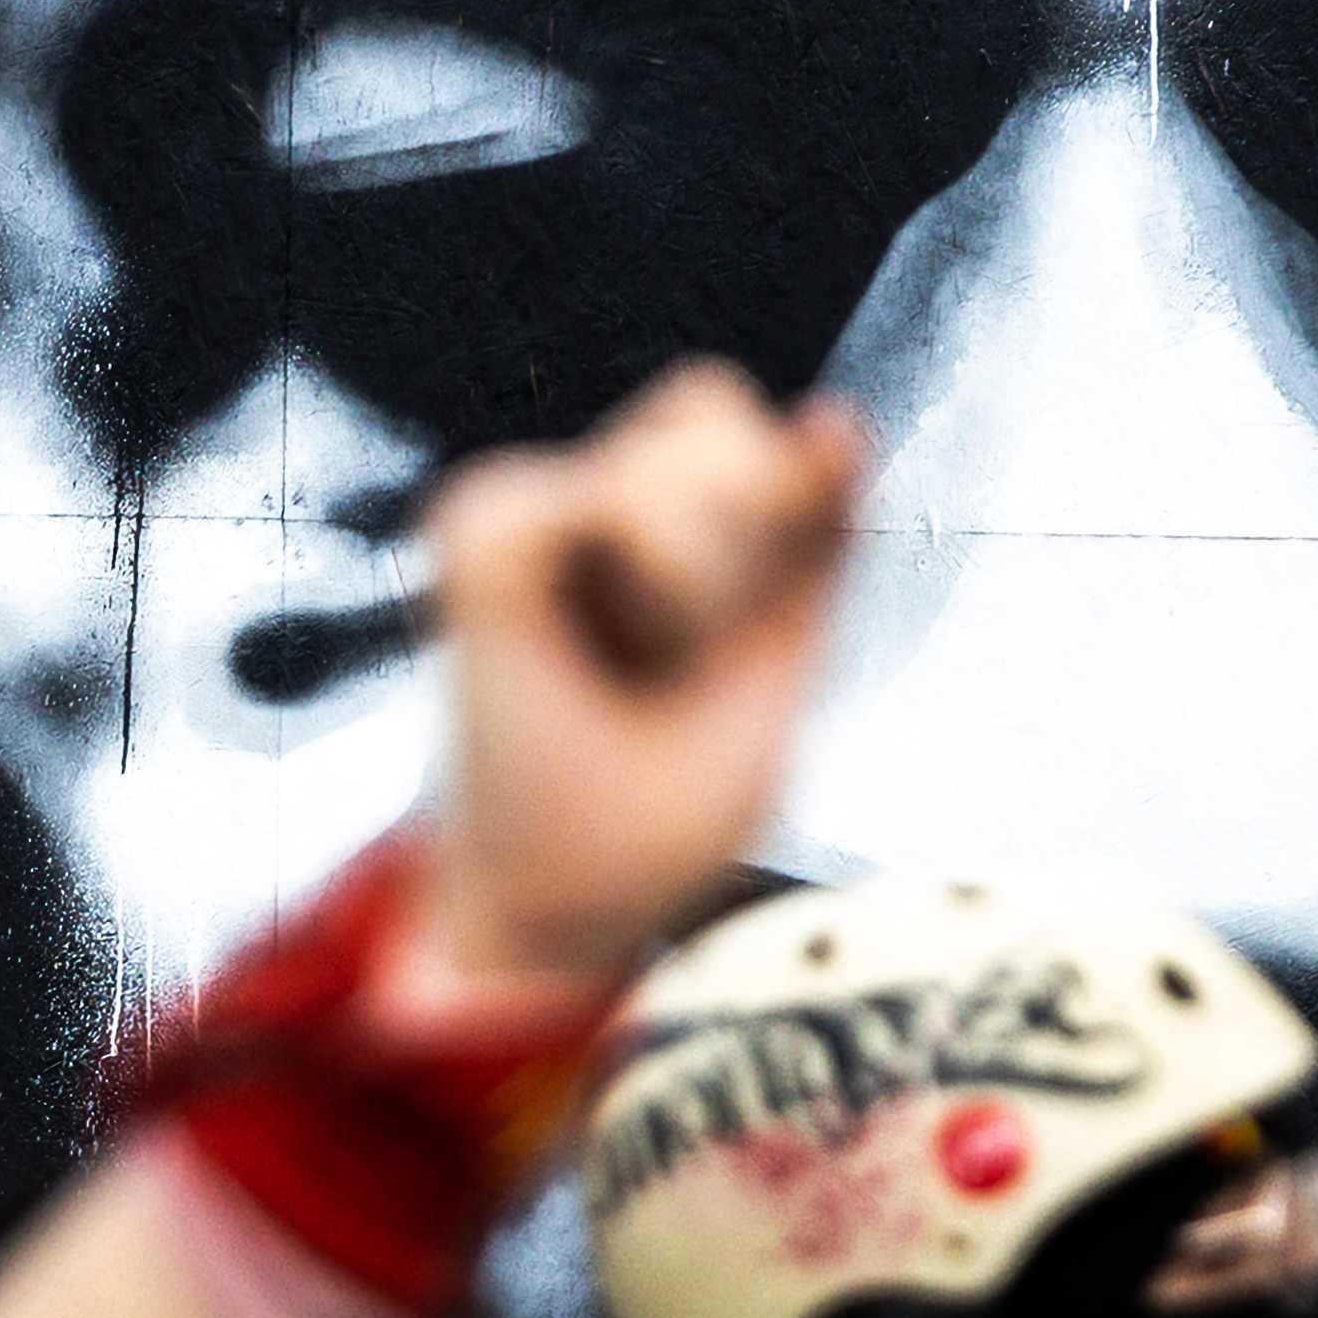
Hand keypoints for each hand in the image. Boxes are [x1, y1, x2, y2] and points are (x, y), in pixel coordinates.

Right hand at [405, 363, 870, 998]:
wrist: (550, 907)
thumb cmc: (650, 811)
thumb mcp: (778, 668)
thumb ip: (817, 543)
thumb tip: (836, 413)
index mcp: (661, 532)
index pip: (759, 437)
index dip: (783, 511)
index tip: (733, 631)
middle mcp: (584, 502)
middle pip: (721, 409)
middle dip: (746, 535)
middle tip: (684, 649)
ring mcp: (529, 510)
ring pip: (677, 450)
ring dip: (701, 567)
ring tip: (645, 656)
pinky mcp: (481, 533)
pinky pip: (613, 494)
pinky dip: (647, 576)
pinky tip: (604, 648)